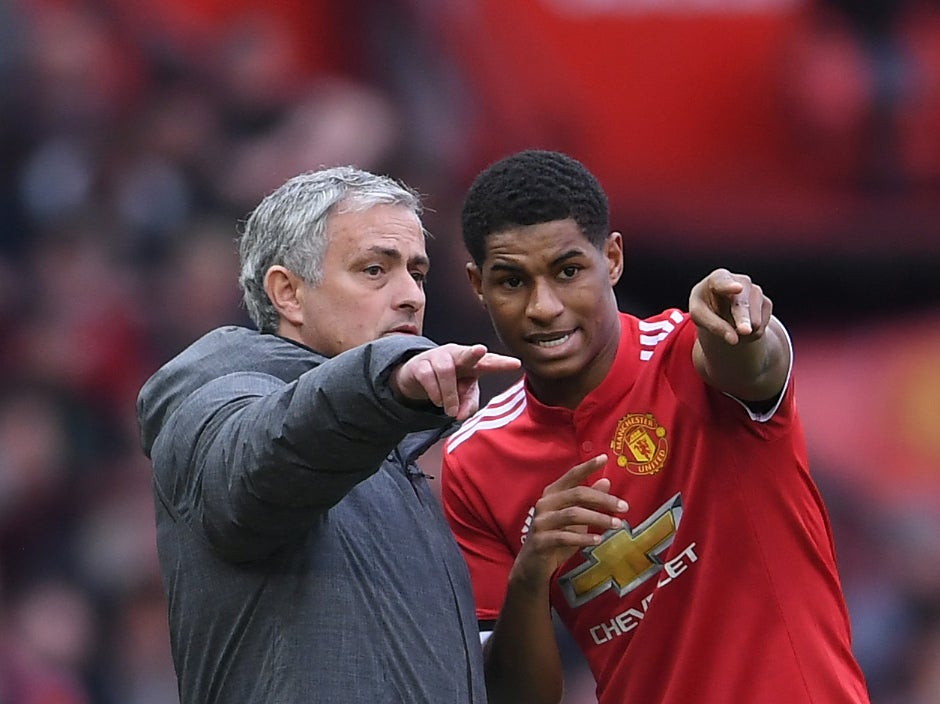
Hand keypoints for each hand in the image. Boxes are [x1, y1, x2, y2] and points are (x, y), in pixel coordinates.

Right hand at [391, 343, 519, 419]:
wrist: (417, 377)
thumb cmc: (449, 383)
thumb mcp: (463, 396)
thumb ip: (467, 406)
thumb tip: (459, 416)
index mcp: (474, 363)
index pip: (490, 362)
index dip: (502, 363)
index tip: (517, 364)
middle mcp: (457, 355)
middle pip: (467, 353)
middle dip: (474, 353)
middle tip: (481, 350)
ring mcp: (438, 357)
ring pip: (445, 371)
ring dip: (449, 395)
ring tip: (450, 410)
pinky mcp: (421, 363)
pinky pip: (429, 378)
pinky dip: (435, 394)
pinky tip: (438, 401)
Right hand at [512, 454, 627, 590]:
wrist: (532, 565)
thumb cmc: (556, 537)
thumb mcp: (574, 517)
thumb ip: (588, 500)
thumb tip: (606, 481)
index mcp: (552, 494)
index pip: (572, 475)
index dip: (588, 466)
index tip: (605, 458)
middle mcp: (545, 504)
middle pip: (577, 494)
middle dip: (603, 499)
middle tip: (624, 507)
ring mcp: (541, 522)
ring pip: (573, 514)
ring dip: (598, 519)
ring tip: (617, 525)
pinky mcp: (540, 541)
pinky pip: (564, 537)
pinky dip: (583, 538)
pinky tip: (598, 540)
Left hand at [689, 268, 772, 345]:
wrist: (720, 307)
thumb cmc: (705, 307)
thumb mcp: (700, 316)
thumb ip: (714, 325)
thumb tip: (734, 340)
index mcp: (719, 278)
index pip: (722, 281)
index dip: (729, 286)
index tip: (738, 288)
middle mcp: (741, 281)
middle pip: (741, 303)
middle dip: (743, 317)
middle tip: (744, 331)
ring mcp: (756, 291)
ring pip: (754, 319)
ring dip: (743, 333)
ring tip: (730, 329)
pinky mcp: (766, 303)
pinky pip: (760, 327)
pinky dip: (750, 335)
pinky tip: (741, 327)